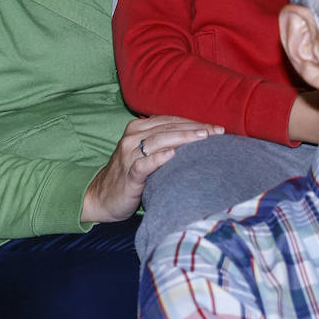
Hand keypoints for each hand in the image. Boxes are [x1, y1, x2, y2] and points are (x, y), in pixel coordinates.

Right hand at [80, 116, 223, 224]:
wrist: (101, 197)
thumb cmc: (130, 175)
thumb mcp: (145, 154)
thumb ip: (164, 143)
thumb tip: (197, 138)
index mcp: (137, 129)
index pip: (170, 121)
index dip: (193, 122)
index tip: (216, 127)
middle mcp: (132, 138)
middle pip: (167, 129)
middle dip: (194, 128)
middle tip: (217, 131)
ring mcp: (128, 156)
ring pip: (158, 142)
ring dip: (182, 138)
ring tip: (203, 137)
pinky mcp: (128, 175)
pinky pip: (143, 164)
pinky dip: (158, 158)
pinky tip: (172, 154)